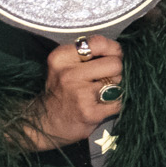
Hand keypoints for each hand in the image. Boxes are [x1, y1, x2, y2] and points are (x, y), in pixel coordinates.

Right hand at [29, 33, 123, 148]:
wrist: (46, 123)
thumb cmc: (62, 91)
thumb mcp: (65, 65)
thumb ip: (89, 54)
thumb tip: (118, 51)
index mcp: (62, 57)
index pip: (99, 42)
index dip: (113, 50)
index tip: (111, 57)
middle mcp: (68, 73)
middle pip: (114, 63)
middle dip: (115, 72)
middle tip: (102, 81)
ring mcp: (79, 93)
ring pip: (118, 83)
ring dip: (114, 89)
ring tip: (97, 94)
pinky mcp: (90, 112)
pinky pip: (118, 102)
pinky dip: (113, 105)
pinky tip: (99, 107)